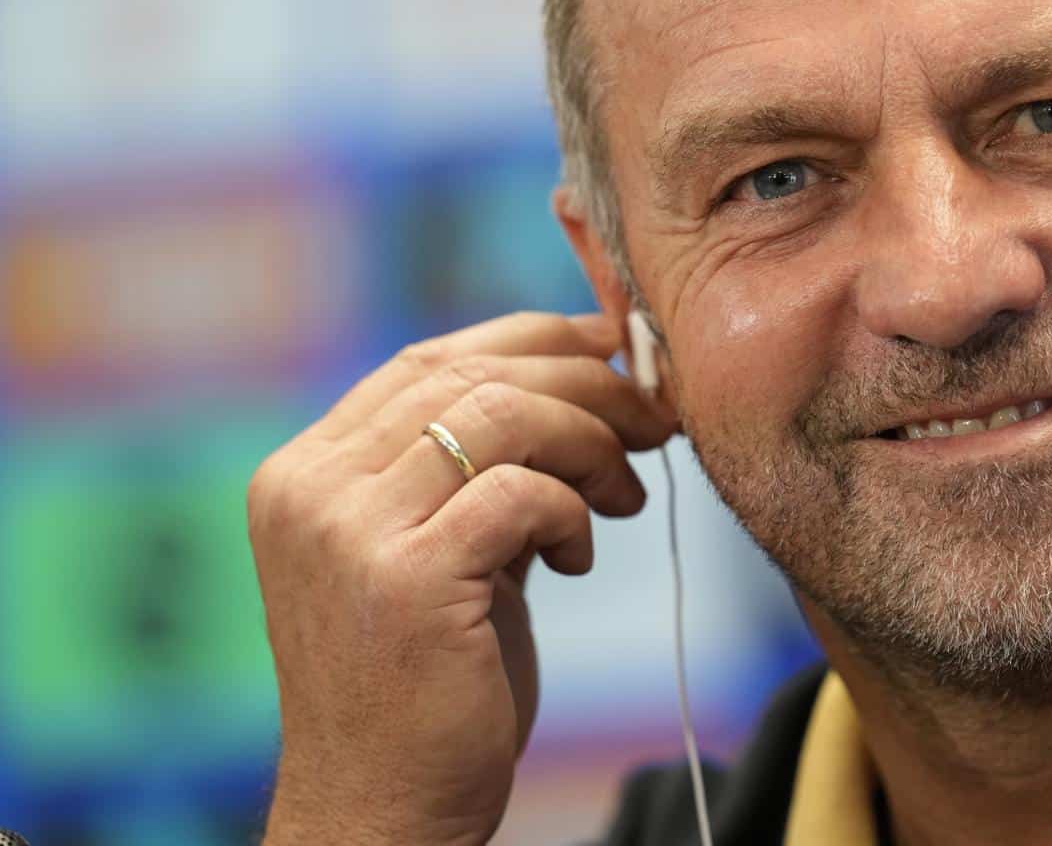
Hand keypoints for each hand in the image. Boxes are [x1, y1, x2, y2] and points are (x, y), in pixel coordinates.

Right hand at [247, 311, 672, 844]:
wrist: (384, 809)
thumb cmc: (429, 683)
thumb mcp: (442, 550)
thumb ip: (477, 470)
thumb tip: (587, 378)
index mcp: (307, 470)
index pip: (429, 359)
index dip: (533, 341)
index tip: (613, 351)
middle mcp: (311, 486)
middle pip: (472, 375)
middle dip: (586, 385)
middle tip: (654, 419)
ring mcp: (347, 528)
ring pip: (502, 416)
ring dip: (590, 443)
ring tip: (622, 493)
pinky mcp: (405, 576)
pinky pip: (521, 493)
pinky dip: (571, 511)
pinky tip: (578, 557)